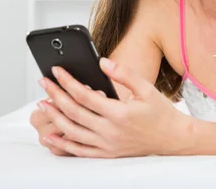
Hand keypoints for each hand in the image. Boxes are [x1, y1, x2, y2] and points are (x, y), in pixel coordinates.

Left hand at [37, 58, 186, 157]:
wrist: (171, 138)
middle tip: (44, 83)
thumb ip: (124, 74)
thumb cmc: (160, 112)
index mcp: (120, 113)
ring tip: (43, 104)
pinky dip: (62, 144)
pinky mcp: (107, 153)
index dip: (68, 82)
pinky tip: (50, 136)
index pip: (85, 95)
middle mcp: (110, 131)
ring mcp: (107, 144)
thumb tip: (102, 62)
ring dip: (54, 117)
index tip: (57, 71)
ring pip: (72, 131)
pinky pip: (79, 150)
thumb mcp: (147, 88)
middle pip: (74, 112)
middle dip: (55, 95)